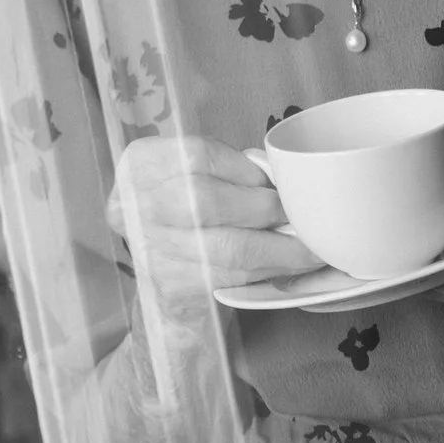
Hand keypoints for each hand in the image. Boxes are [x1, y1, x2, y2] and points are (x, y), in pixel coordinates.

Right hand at [108, 132, 321, 315]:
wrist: (164, 279)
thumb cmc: (188, 216)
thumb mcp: (196, 178)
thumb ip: (230, 171)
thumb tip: (286, 181)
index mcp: (142, 164)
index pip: (197, 155)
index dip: (245, 169)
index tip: (276, 183)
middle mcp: (136, 205)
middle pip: (206, 200)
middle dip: (262, 208)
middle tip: (295, 217)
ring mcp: (150, 250)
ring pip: (227, 247)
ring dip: (279, 247)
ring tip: (307, 245)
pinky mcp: (172, 287)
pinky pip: (231, 278)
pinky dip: (269, 270)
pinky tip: (290, 265)